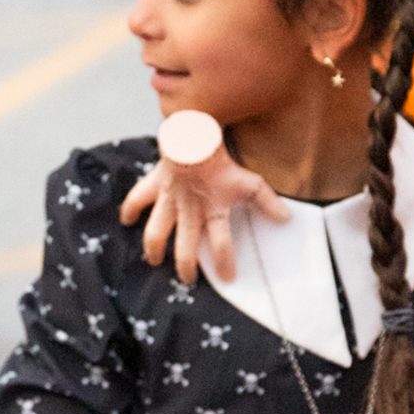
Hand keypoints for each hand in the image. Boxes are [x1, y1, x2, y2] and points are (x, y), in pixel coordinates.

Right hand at [120, 150, 288, 284]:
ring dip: (154, 248)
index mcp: (214, 211)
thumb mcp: (251, 183)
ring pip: (157, 232)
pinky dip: (130, 209)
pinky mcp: (156, 185)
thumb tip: (287, 219)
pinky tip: (126, 220)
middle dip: (185, 267)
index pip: (221, 245)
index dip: (225, 264)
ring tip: (153, 260)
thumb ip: (267, 202)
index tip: (228, 279)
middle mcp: (190, 211)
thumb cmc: (224, 160)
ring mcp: (170, 199)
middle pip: (185, 247)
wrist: (200, 133)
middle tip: (187, 279)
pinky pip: (138, 199)